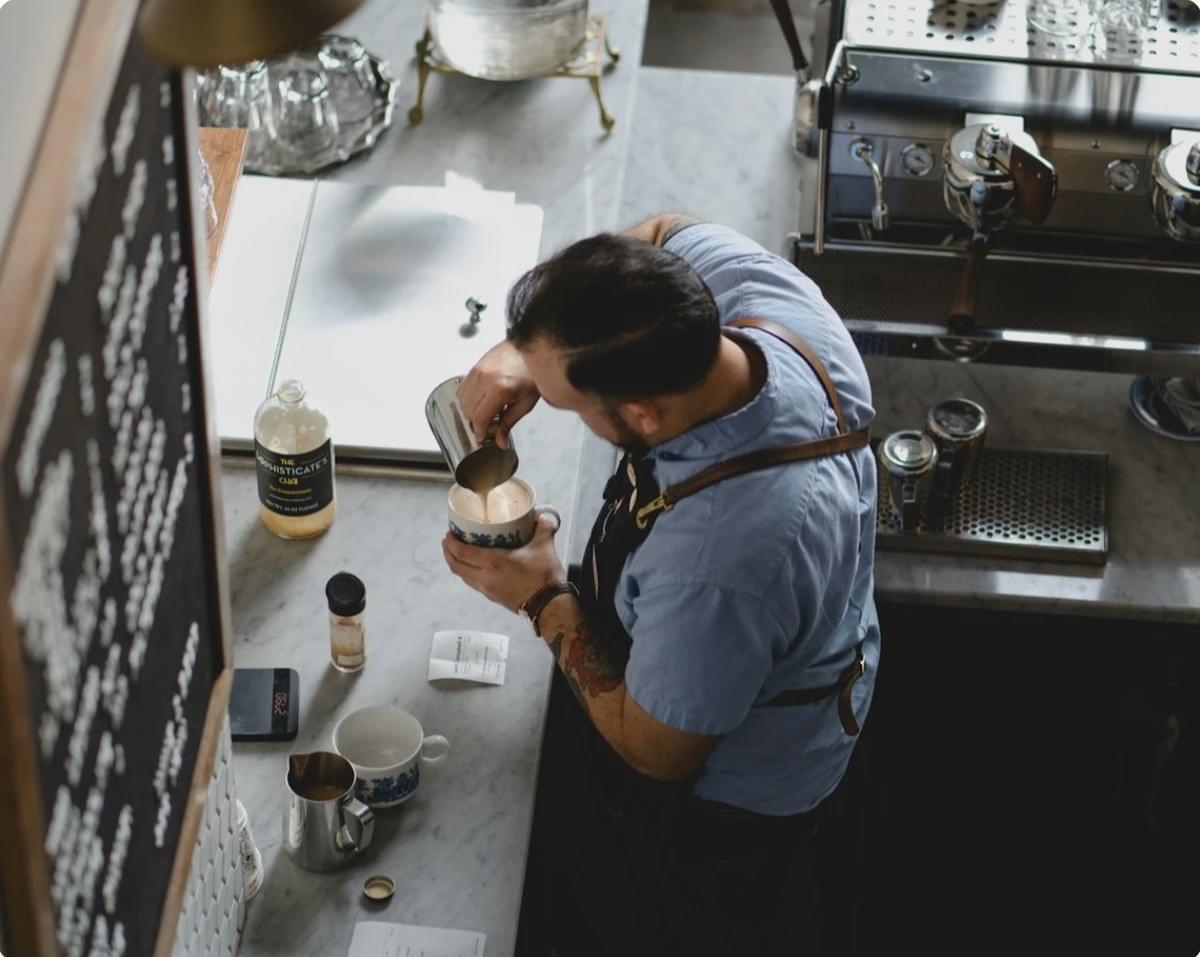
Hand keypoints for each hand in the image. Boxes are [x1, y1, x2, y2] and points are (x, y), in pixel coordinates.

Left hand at [442, 514, 565, 613]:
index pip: (462, 552)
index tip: (449, 534)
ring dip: (457, 565)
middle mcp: (486, 578)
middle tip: (448, 542)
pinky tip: (476, 568)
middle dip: (448, 553)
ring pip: (464, 577)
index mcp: (493, 563)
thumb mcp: (544, 547)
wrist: (550, 606)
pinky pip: (474, 584)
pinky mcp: (494, 598)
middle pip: (456, 566)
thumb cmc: (544, 579)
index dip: (452, 543)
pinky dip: (469, 574)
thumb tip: (543, 517)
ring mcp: (488, 590)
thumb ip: (543, 527)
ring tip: (459, 554)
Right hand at [458, 340, 538, 447]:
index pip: (479, 418)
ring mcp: (478, 370)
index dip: (480, 431)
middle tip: (489, 424)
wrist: (531, 350)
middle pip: (468, 411)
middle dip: (476, 421)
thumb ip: (509, 423)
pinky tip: (481, 399)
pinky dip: (468, 397)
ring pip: (462, 400)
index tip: (482, 437)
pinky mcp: (475, 366)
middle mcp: (485, 379)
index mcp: (499, 389)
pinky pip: (462, 388)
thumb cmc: (532, 373)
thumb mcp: (525, 403)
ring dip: (471, 410)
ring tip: (486, 411)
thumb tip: (499, 441)